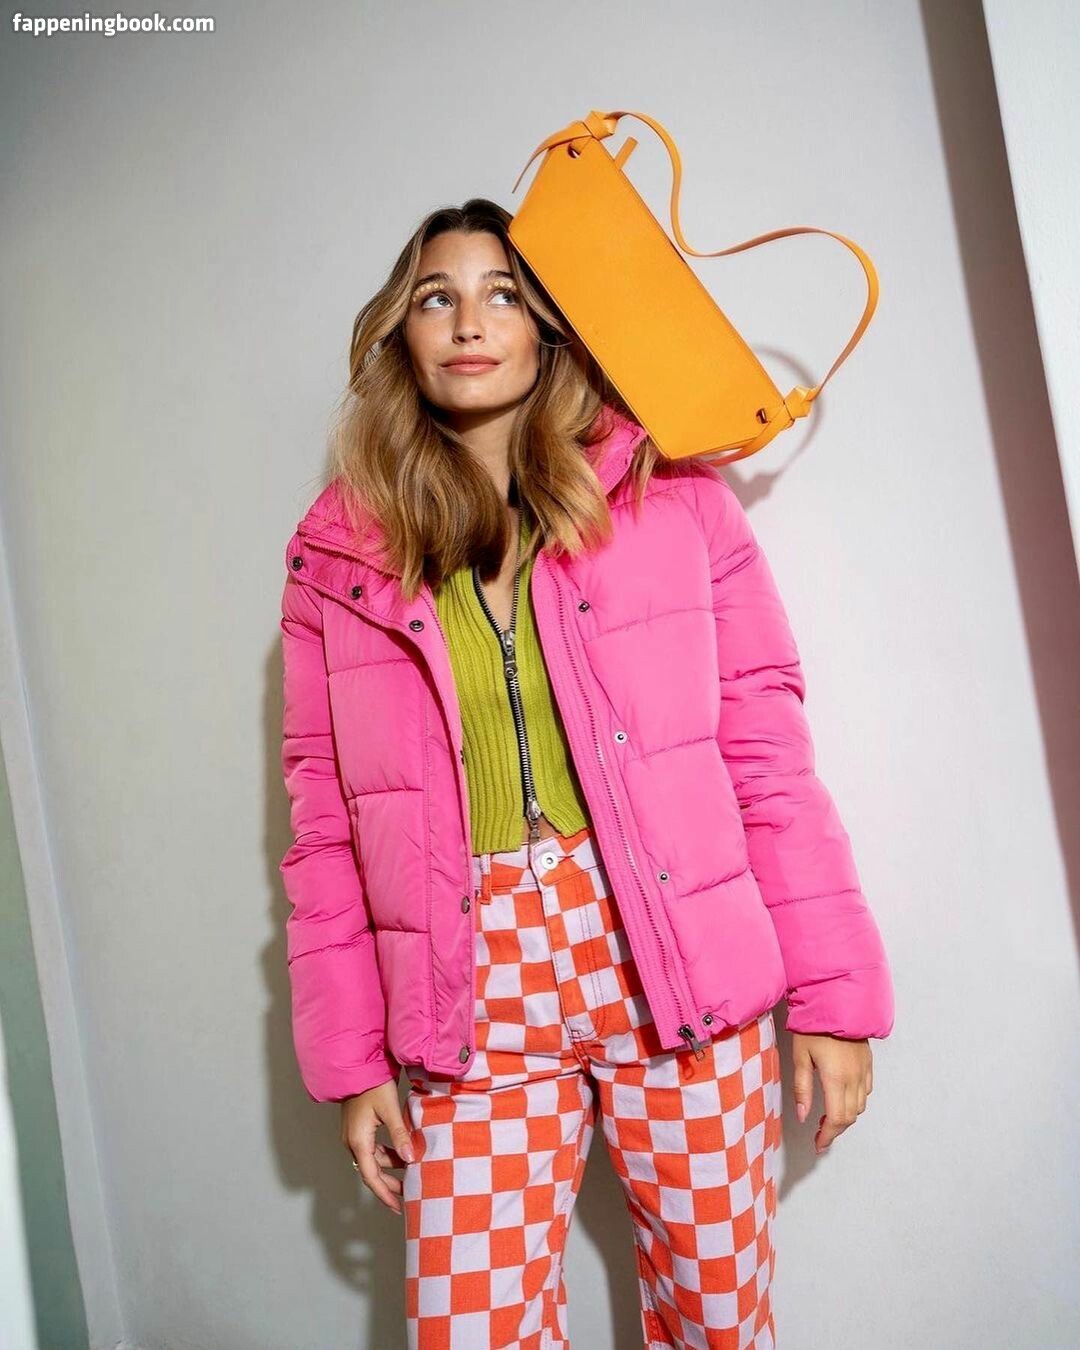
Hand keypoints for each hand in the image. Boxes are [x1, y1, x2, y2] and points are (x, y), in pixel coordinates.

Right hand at [341, 1079, 415, 1213]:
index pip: (371, 1176)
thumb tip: (411, 1160)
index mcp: (358, 1141)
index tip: (397, 1207)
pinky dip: (386, 1154)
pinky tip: (401, 1152)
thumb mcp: (389, 1109)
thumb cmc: (373, 1084)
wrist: (357, 1066)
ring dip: (389, 1168)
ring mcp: (353, 1136)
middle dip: (388, 1184)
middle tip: (408, 1193)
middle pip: (371, 1172)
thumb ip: (400, 1135)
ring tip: (410, 1171)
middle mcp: (352, 1142)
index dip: (384, 1194)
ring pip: (372, 1160)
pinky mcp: (357, 1129)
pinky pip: (371, 1149)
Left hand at [790, 1032, 872, 1153]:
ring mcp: (864, 1071)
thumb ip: (802, 1089)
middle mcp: (854, 1079)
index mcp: (836, 1079)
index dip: (827, 1136)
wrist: (837, 1002)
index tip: (818, 1145)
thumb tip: (802, 1116)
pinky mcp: (868, 1063)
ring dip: (846, 1116)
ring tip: (829, 1117)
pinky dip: (856, 1101)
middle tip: (820, 1133)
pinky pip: (867, 1091)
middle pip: (850, 1117)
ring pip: (860, 1106)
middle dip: (835, 1130)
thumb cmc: (814, 1026)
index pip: (836, 1119)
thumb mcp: (800, 1057)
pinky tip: (843, 1097)